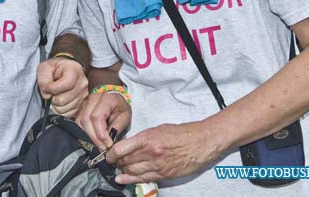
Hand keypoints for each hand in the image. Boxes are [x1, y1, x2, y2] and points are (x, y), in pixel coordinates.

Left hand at [36, 57, 87, 117]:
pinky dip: (61, 110)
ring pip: (65, 108)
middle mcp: (82, 83)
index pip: (65, 85)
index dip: (52, 89)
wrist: (64, 69)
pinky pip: (69, 114)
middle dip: (52, 98)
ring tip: (55, 96)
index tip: (46, 87)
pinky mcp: (82, 104)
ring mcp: (83, 95)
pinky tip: (60, 102)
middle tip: (50, 92)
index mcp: (74, 71)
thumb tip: (47, 94)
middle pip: (63, 99)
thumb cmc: (55, 68)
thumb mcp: (45, 67)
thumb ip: (44, 79)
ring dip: (56, 105)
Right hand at [76, 91, 130, 149]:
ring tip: (97, 147)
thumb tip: (108, 142)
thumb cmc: (120, 108)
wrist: (115, 98)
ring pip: (79, 122)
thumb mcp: (125, 117)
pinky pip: (77, 123)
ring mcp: (84, 104)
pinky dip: (83, 134)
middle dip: (94, 138)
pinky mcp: (80, 110)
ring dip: (87, 137)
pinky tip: (91, 141)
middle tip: (102, 149)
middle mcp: (92, 99)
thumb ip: (117, 128)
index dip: (101, 133)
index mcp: (106, 99)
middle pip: (85, 120)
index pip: (97, 117)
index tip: (108, 144)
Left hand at [107, 121, 221, 184]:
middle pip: (125, 161)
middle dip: (117, 162)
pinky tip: (123, 180)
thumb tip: (129, 145)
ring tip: (119, 169)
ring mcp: (157, 165)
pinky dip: (130, 180)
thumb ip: (143, 138)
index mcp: (147, 137)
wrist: (200, 142)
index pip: (121, 148)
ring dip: (123, 171)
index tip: (108, 155)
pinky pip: (143, 179)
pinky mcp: (163, 174)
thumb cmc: (181, 133)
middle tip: (112, 162)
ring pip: (132, 171)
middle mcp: (150, 152)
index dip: (111, 154)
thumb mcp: (158, 129)